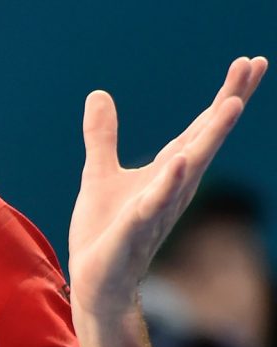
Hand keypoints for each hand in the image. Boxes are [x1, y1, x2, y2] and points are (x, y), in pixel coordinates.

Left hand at [69, 57, 267, 315]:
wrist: (96, 281)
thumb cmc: (104, 232)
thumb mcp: (99, 173)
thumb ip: (102, 136)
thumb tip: (98, 94)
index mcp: (167, 172)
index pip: (200, 128)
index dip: (226, 95)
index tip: (249, 62)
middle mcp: (171, 187)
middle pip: (205, 138)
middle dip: (229, 102)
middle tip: (253, 65)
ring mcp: (156, 209)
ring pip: (190, 168)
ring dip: (209, 137)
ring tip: (230, 104)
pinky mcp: (134, 230)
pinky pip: (154, 205)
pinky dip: (168, 184)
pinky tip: (179, 161)